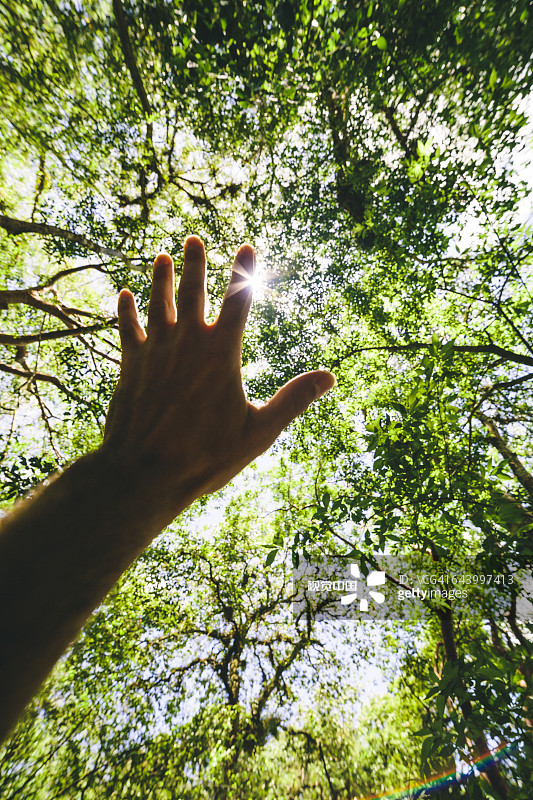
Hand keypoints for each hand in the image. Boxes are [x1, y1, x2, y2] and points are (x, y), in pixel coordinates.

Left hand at [103, 237, 334, 525]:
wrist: (144, 473)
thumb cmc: (205, 456)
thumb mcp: (258, 432)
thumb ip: (293, 400)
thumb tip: (329, 377)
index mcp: (221, 354)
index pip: (238, 301)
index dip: (243, 271)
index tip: (246, 245)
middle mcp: (187, 343)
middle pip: (192, 292)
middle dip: (195, 264)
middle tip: (193, 239)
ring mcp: (155, 352)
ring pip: (158, 304)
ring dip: (160, 279)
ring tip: (163, 257)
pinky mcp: (130, 366)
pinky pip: (128, 329)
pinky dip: (126, 311)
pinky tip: (124, 295)